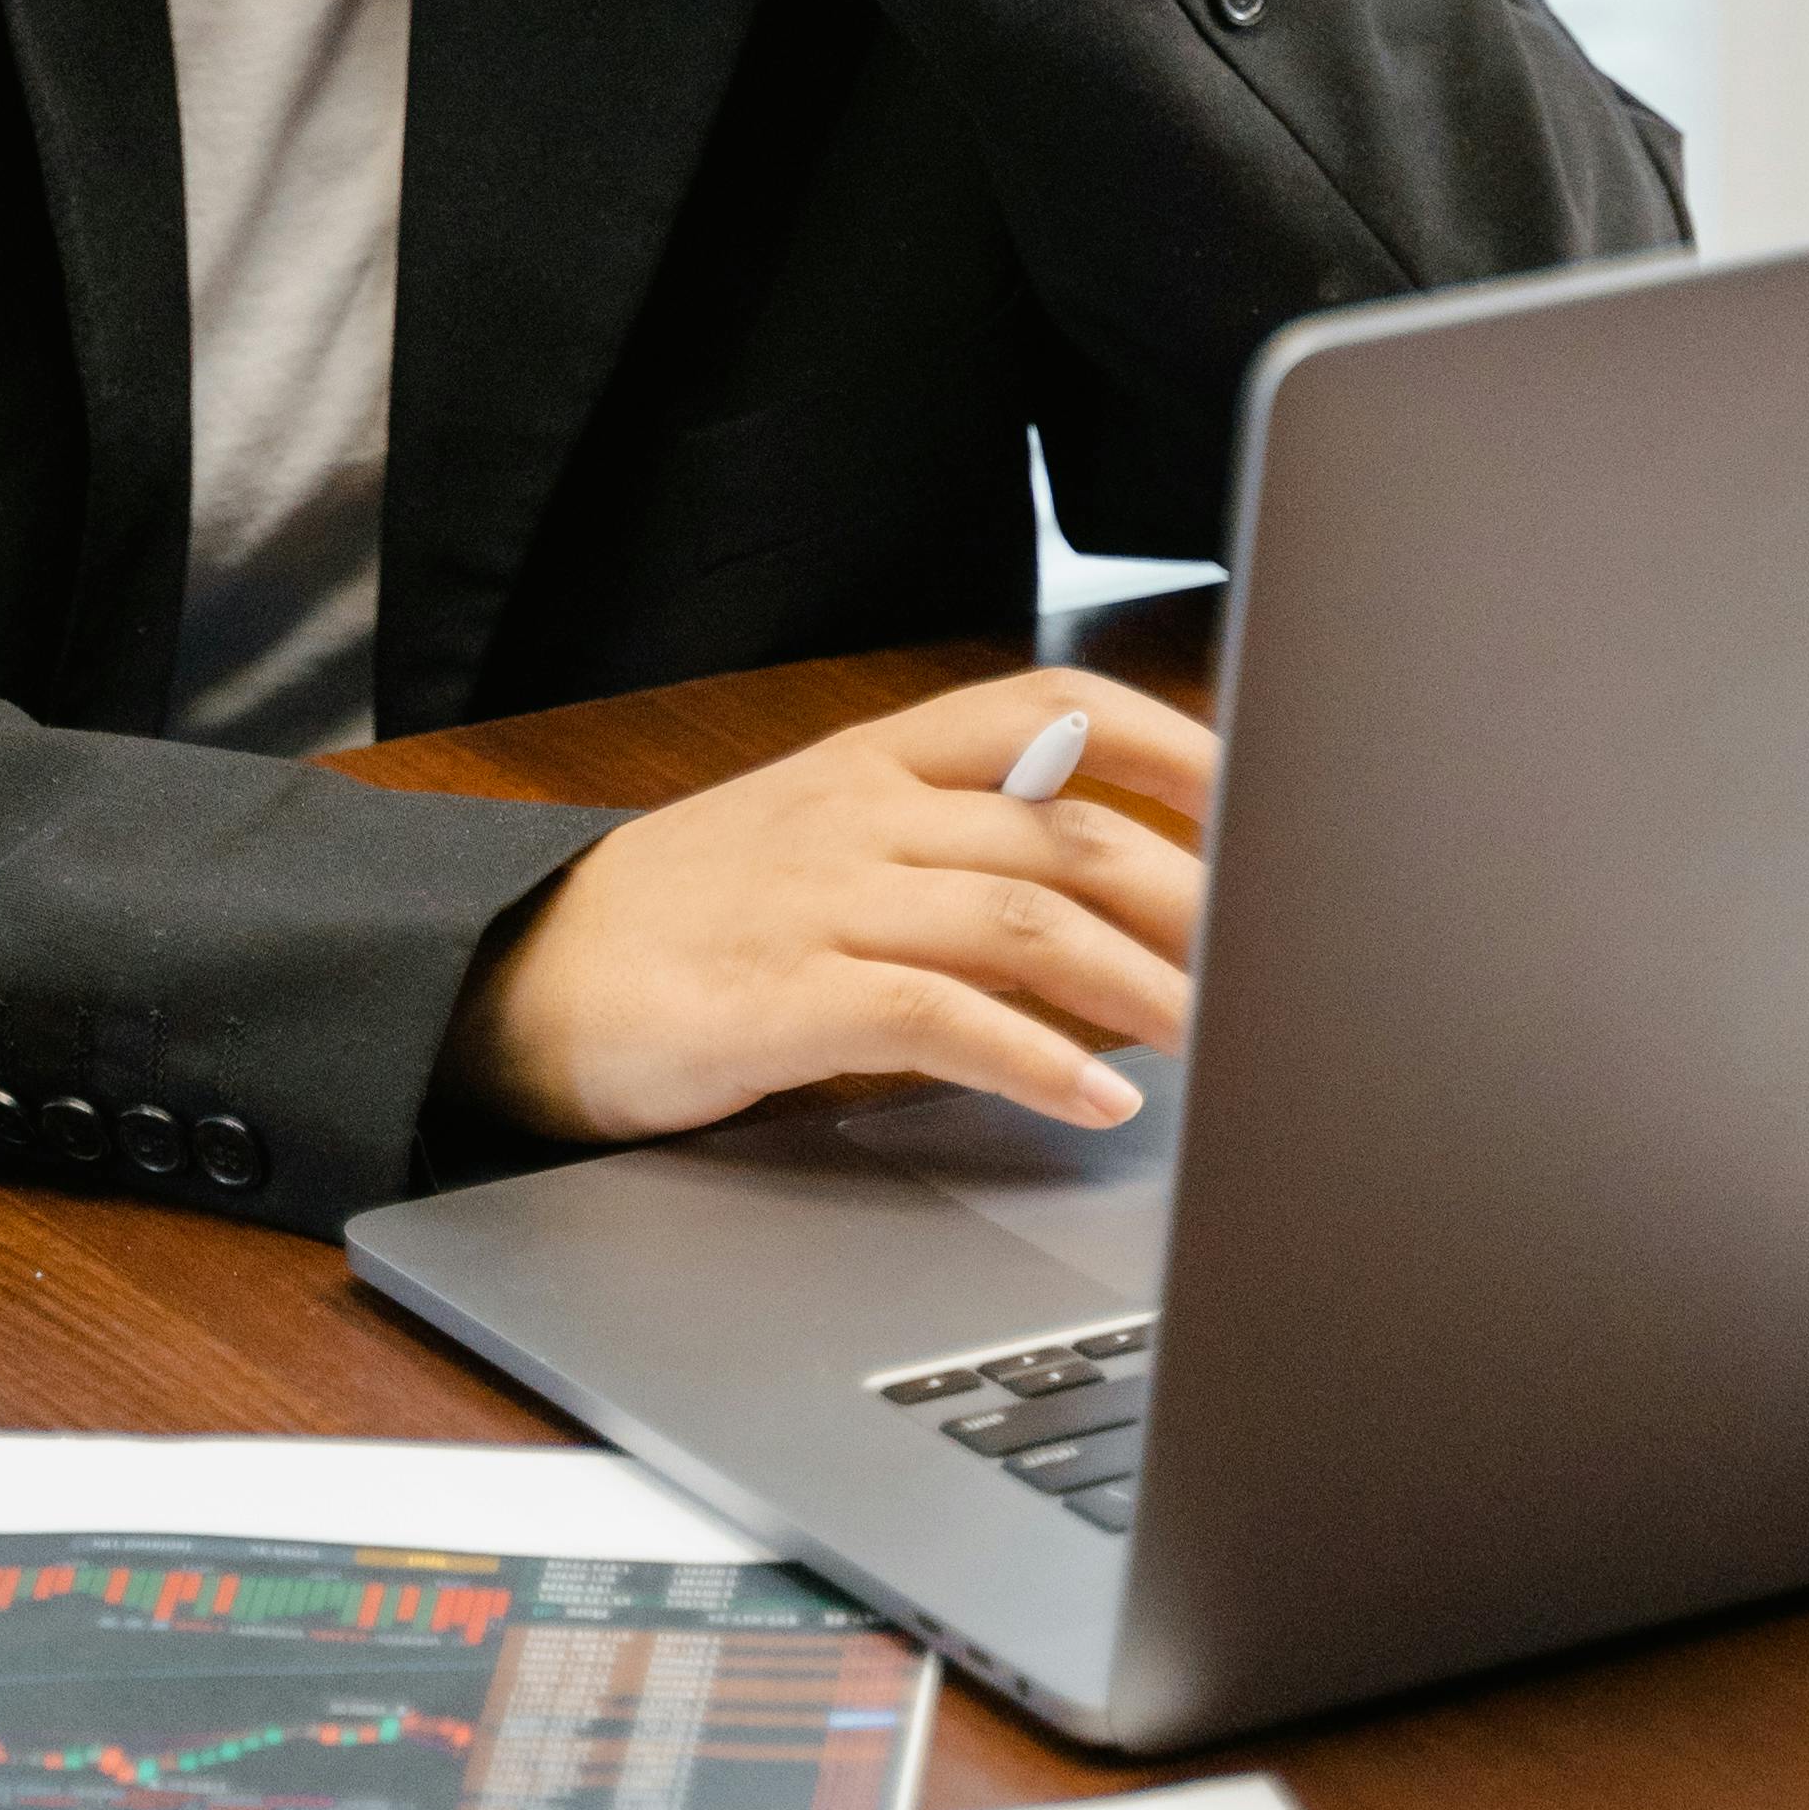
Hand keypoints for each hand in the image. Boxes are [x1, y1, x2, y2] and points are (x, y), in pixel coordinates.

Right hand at [441, 668, 1214, 1145]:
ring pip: (1020, 917)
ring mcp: (819, 897)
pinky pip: (936, 1015)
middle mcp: (860, 811)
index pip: (1051, 707)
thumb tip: (1133, 915)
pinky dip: (1034, 1058)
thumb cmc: (698, 924)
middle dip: (1196, 895)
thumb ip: (961, 860)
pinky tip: (1097, 1102)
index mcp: (877, 760)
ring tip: (1229, 1041)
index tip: (1269, 791)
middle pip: (1066, 829)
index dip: (1169, 741)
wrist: (520, 977)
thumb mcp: (830, 852)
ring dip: (1144, 983)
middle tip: (1289, 956)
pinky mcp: (781, 996)